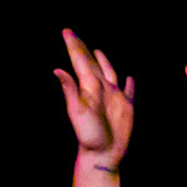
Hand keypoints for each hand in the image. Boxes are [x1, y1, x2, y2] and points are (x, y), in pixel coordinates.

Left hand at [55, 29, 134, 166]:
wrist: (102, 154)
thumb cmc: (88, 135)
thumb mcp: (77, 111)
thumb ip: (70, 90)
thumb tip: (57, 70)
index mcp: (88, 87)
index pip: (79, 62)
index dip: (74, 46)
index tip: (67, 31)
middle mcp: (101, 89)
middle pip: (91, 64)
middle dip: (83, 49)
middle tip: (74, 35)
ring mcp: (114, 98)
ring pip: (109, 73)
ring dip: (104, 62)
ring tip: (98, 51)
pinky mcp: (126, 108)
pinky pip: (128, 91)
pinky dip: (129, 85)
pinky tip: (129, 79)